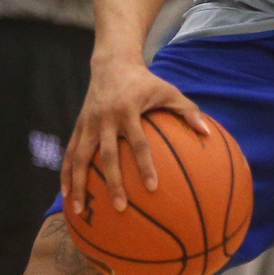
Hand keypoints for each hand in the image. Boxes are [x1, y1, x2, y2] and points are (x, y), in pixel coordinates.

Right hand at [61, 54, 209, 218]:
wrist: (112, 64)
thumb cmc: (146, 82)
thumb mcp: (168, 90)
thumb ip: (188, 111)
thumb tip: (208, 133)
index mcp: (128, 111)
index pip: (138, 142)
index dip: (145, 165)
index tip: (152, 188)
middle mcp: (106, 119)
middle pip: (107, 155)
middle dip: (113, 182)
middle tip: (120, 207)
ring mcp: (89, 123)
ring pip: (80, 157)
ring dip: (78, 184)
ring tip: (79, 210)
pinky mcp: (79, 126)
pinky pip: (70, 152)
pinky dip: (66, 173)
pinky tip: (65, 194)